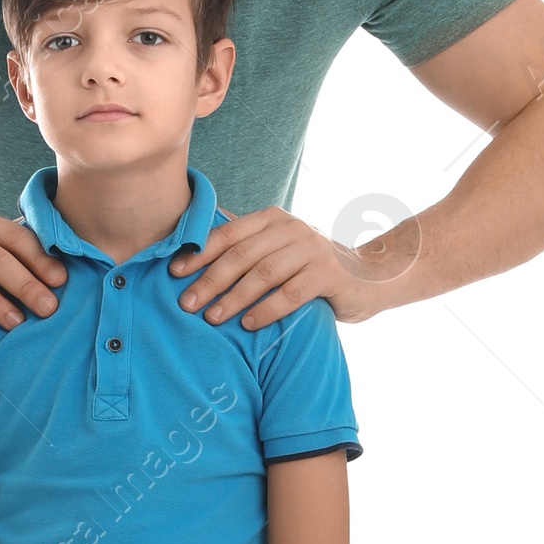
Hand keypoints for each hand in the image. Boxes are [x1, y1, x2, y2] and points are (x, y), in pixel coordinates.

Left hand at [169, 210, 406, 328]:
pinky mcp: (330, 273)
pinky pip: (291, 293)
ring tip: (212, 317)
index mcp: (273, 220)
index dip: (199, 252)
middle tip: (187, 303)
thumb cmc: (312, 269)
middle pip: (242, 254)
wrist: (370, 278)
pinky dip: (266, 309)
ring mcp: (313, 249)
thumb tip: (193, 255)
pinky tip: (247, 323)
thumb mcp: (279, 252)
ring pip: (264, 273)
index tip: (174, 273)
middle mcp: (292, 229)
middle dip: (210, 279)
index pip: (229, 233)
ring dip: (234, 297)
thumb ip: (248, 249)